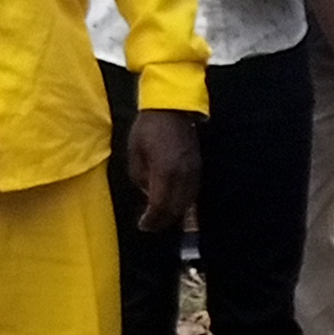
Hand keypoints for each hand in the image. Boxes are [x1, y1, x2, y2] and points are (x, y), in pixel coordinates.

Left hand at [126, 108, 201, 230]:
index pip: (160, 205)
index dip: (152, 220)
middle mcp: (182, 175)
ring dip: (173, 213)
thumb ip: (140, 177)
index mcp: (164, 171)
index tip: (143, 225)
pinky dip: (182, 202)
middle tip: (150, 225)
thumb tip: (148, 193)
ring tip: (161, 217)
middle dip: (162, 221)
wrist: (172, 108)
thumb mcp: (135, 152)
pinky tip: (173, 203)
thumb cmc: (148, 128)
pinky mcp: (198, 167)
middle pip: (175, 209)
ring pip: (186, 202)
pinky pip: (193, 192)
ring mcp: (194, 171)